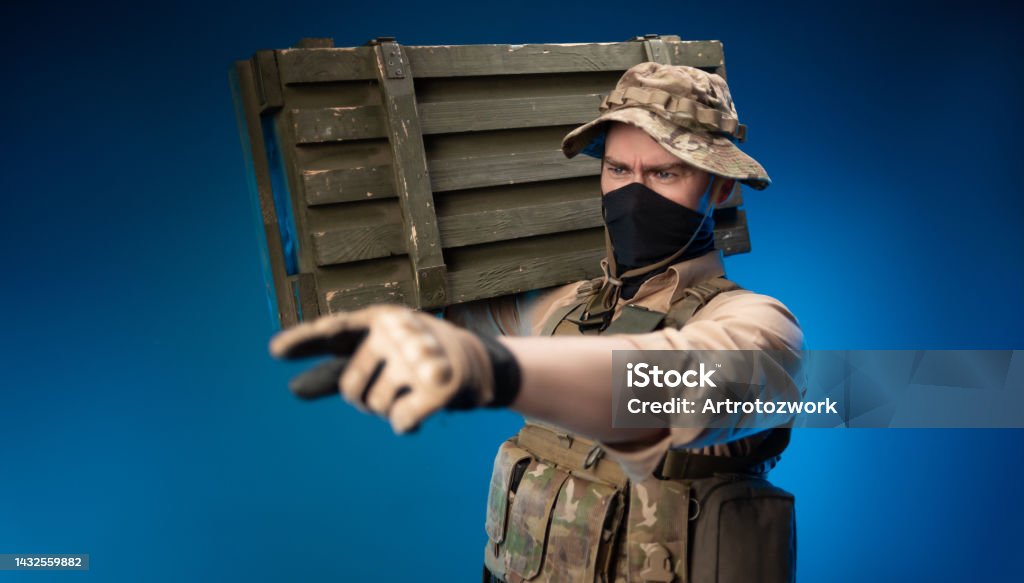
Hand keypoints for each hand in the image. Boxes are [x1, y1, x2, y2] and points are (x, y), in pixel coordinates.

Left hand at [269, 304, 516, 432]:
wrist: (481, 363)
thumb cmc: (415, 358)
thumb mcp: (378, 356)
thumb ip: (337, 370)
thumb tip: (292, 390)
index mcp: (378, 318)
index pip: (334, 330)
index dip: (304, 341)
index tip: (274, 351)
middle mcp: (398, 330)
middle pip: (350, 386)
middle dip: (361, 399)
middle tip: (385, 391)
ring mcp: (420, 356)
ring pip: (376, 406)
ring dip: (388, 410)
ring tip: (411, 392)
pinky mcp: (441, 384)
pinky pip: (400, 421)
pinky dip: (405, 424)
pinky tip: (419, 410)